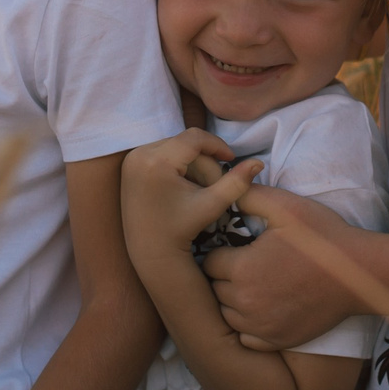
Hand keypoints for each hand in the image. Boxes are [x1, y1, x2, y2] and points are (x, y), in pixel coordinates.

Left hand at [120, 130, 258, 265]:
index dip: (217, 145)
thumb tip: (259, 162)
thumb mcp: (212, 205)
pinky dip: (177, 165)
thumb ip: (236, 182)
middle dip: (203, 161)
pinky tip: (183, 188)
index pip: (194, 138)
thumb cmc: (182, 229)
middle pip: (184, 143)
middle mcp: (138, 155)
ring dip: (191, 163)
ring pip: (174, 147)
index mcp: (157, 162)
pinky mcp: (129, 165)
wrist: (150, 251)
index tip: (232, 158)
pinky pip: (161, 153)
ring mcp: (131, 159)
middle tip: (214, 184)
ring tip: (198, 189)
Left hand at [201, 186, 359, 350]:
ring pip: (227, 314)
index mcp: (242, 269)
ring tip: (256, 284)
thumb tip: (226, 188)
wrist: (359, 274)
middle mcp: (245, 302)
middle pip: (215, 289)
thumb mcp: (286, 207)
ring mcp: (260, 326)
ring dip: (234, 301)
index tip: (238, 248)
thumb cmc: (323, 237)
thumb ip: (249, 196)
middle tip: (249, 264)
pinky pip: (245, 337)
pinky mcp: (276, 340)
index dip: (222, 252)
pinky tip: (264, 308)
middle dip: (226, 276)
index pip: (209, 262)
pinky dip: (249, 325)